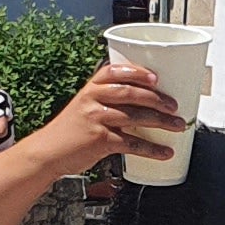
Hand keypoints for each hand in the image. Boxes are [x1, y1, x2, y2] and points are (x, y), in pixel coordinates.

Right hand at [30, 61, 185, 171]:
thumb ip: (107, 101)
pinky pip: (131, 143)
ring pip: (135, 116)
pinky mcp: (99, 140)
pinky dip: (151, 149)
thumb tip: (142, 102)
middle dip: (157, 99)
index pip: (115, 71)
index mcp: (90, 88)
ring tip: (177, 126)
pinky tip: (163, 152)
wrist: (47, 153)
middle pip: (131, 93)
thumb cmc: (69, 132)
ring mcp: (96, 119)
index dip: (137, 72)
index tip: (156, 78)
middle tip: (174, 106)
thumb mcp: (84, 108)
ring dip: (161, 122)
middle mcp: (92, 99)